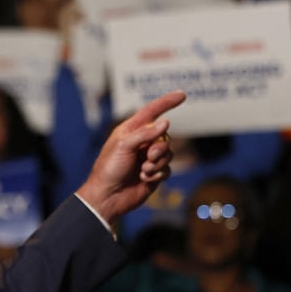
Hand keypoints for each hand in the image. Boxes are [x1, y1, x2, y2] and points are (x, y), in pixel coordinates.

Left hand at [76, 90, 185, 225]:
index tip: (182, 94)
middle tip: (148, 156)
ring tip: (143, 171)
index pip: (151, 112)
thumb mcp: (123, 146)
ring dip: (157, 163)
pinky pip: (167, 168)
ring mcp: (148, 158)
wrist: (108, 197)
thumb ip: (145, 134)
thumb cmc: (109, 169)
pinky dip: (157, 174)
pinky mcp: (154, 173)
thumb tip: (166, 122)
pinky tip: (144, 179)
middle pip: (164, 136)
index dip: (166, 102)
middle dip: (159, 147)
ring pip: (168, 153)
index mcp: (130, 131)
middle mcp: (141, 142)